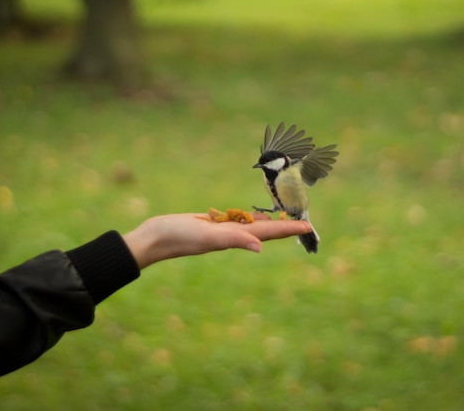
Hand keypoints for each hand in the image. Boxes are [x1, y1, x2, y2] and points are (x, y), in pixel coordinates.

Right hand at [122, 213, 312, 268]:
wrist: (155, 237)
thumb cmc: (178, 237)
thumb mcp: (207, 237)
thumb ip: (233, 240)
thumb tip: (260, 247)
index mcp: (235, 238)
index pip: (269, 233)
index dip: (289, 229)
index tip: (308, 227)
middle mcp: (232, 236)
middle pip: (266, 230)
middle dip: (286, 226)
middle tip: (304, 222)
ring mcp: (221, 230)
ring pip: (252, 225)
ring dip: (270, 222)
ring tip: (286, 218)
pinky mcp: (211, 223)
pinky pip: (236, 220)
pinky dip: (249, 217)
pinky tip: (253, 216)